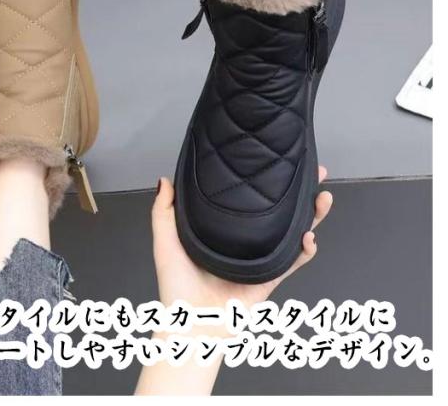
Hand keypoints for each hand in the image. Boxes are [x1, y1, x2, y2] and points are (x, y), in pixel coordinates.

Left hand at [151, 167, 332, 311]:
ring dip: (312, 215)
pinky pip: (293, 263)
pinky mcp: (270, 279)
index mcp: (223, 229)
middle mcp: (245, 240)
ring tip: (323, 197)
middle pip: (279, 210)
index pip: (248, 198)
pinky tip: (309, 236)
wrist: (190, 326)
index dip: (264, 180)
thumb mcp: (165, 241)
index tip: (274, 159)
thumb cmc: (175, 285)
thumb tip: (166, 179)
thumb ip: (164, 211)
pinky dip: (305, 250)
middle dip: (299, 191)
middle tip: (315, 171)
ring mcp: (260, 258)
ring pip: (293, 232)